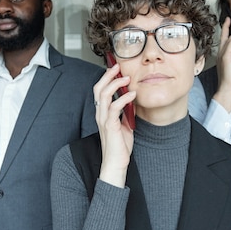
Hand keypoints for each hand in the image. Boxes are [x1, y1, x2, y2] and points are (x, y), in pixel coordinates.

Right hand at [94, 64, 135, 187]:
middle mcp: (100, 114)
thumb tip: (132, 100)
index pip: (100, 90)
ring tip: (127, 78)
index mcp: (102, 113)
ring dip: (116, 84)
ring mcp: (104, 120)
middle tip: (118, 67)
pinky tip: (132, 95)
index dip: (106, 78)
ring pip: (104, 95)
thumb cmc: (119, 146)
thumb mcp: (124, 124)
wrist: (116, 163)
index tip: (116, 68)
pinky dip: (123, 99)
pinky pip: (114, 108)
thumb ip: (125, 112)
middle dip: (108, 75)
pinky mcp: (110, 126)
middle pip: (98, 88)